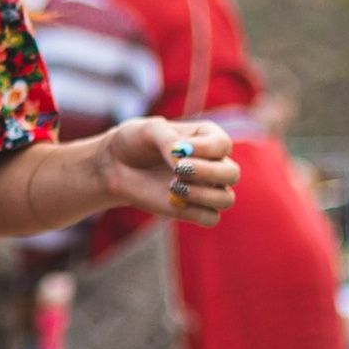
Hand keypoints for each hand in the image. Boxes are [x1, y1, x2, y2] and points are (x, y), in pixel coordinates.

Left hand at [101, 114, 239, 223]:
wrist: (115, 166)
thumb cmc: (134, 141)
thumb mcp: (147, 130)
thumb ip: (168, 140)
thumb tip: (183, 161)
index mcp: (207, 137)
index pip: (223, 145)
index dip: (206, 149)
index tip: (179, 150)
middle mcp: (212, 163)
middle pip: (232, 173)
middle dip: (208, 172)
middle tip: (179, 169)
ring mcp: (205, 188)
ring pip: (226, 198)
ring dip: (203, 194)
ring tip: (173, 186)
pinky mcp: (193, 209)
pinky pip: (210, 218)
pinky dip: (195, 212)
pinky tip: (174, 200)